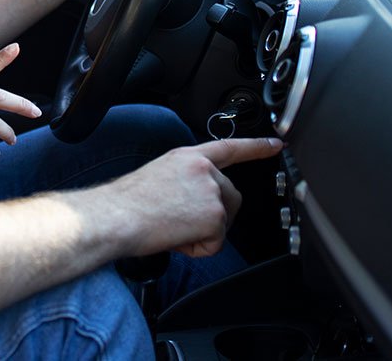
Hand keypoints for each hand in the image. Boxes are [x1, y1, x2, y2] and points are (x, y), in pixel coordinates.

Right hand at [112, 137, 283, 257]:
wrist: (116, 216)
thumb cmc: (126, 203)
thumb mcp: (159, 176)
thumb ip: (186, 180)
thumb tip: (195, 202)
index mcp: (188, 157)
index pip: (229, 147)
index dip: (255, 146)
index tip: (275, 144)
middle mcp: (204, 169)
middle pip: (231, 197)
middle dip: (214, 216)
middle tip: (181, 222)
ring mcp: (212, 191)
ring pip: (222, 221)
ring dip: (202, 233)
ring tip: (172, 227)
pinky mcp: (214, 215)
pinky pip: (215, 243)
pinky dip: (197, 248)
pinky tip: (175, 237)